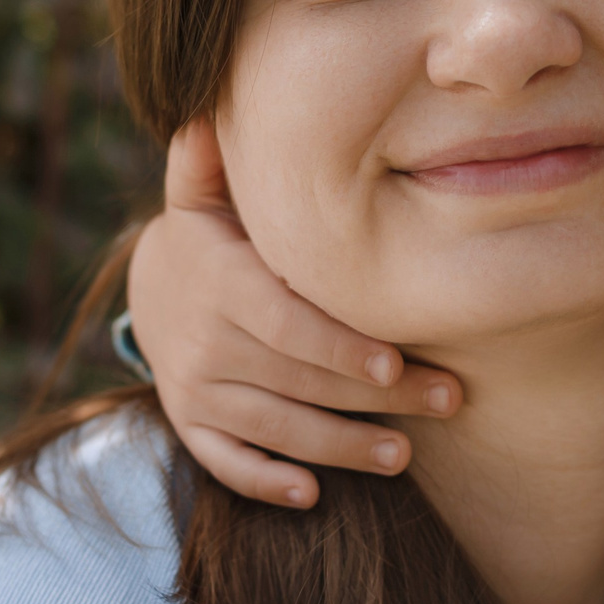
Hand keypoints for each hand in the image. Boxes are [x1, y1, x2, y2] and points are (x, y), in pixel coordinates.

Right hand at [129, 117, 462, 507]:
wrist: (154, 285)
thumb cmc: (216, 230)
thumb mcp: (206, 190)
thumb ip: (214, 158)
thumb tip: (212, 107)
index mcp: (221, 282)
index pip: (288, 323)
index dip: (340, 347)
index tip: (396, 361)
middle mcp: (205, 342)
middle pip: (301, 380)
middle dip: (377, 396)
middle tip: (448, 400)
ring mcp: (195, 390)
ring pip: (276, 429)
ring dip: (341, 448)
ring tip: (405, 456)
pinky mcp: (191, 424)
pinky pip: (226, 464)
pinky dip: (265, 482)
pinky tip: (312, 496)